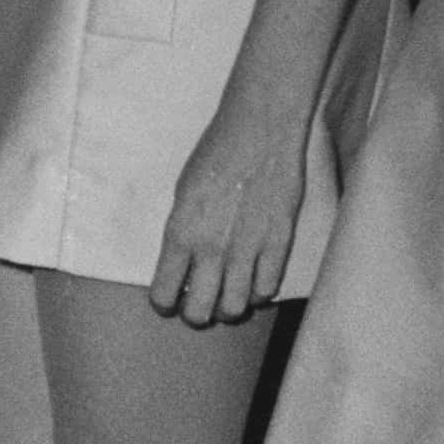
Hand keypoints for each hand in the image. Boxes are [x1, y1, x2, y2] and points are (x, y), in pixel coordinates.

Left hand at [146, 97, 309, 328]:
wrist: (259, 129)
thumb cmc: (216, 153)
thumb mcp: (183, 193)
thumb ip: (182, 233)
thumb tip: (184, 264)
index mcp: (180, 234)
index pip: (164, 294)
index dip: (164, 303)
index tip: (169, 301)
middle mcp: (212, 249)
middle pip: (200, 312)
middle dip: (195, 314)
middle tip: (198, 303)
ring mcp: (248, 249)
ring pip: (234, 308)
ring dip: (227, 307)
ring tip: (226, 296)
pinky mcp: (279, 243)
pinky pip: (267, 289)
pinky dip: (258, 292)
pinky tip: (253, 281)